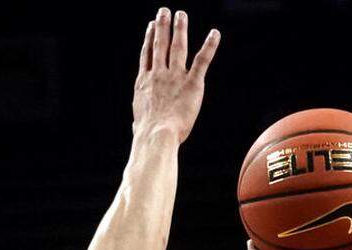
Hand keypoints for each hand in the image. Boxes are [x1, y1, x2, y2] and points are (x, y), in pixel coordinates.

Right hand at [132, 8, 219, 142]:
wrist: (156, 135)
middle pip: (159, 45)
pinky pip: (202, 60)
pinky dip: (209, 45)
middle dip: (162, 26)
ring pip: (177, 47)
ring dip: (180, 28)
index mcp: (144, 83)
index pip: (147, 55)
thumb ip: (140, 118)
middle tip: (164, 11)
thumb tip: (136, 127)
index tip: (150, 26)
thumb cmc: (147, 135)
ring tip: (181, 14)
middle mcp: (158, 75)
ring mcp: (174, 77)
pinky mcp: (192, 83)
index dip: (148, 39)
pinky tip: (215, 33)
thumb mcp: (139, 123)